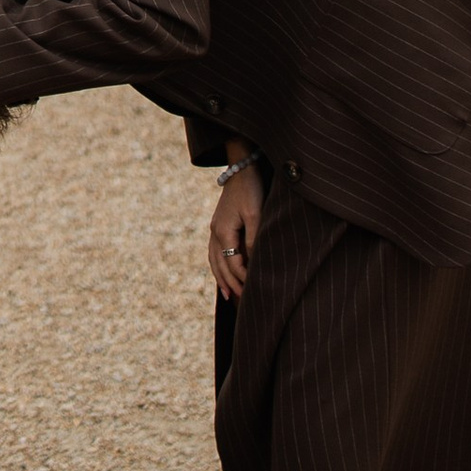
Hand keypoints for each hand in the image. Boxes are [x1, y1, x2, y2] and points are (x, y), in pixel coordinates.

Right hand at [209, 160, 262, 299]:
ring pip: (214, 260)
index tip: (254, 292)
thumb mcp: (256, 214)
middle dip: (231, 284)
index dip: (243, 279)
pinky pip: (214, 252)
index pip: (233, 264)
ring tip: (229, 296)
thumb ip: (254, 239)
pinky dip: (218, 266)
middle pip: (220, 266)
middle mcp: (215, 232)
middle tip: (241, 303)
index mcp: (223, 231)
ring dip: (221, 279)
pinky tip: (222, 272)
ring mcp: (214, 228)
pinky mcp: (218, 224)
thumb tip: (253, 262)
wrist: (241, 167)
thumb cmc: (251, 189)